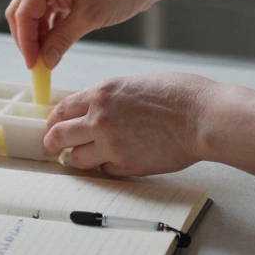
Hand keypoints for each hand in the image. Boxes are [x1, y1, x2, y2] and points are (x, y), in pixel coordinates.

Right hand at [5, 0, 158, 69]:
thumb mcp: (89, 18)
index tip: (32, 64)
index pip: (23, 12)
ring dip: (38, 36)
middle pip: (22, 11)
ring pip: (33, 13)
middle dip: (27, 39)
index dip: (25, 41)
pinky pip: (47, 12)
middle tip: (36, 64)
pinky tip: (54, 46)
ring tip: (46, 58)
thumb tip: (45, 61)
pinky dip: (49, 30)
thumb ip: (61, 40)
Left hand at [42, 72, 216, 176]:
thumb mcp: (134, 84)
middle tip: (52, 149)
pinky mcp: (125, 165)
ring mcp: (110, 144)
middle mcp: (99, 118)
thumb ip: (110, 98)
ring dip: (81, 158)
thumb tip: (96, 109)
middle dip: (52, 144)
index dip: (54, 122)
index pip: (61, 110)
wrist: (202, 117)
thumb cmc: (179, 95)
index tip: (53, 129)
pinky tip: (120, 159)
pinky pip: (104, 170)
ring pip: (76, 158)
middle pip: (58, 136)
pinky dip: (108, 166)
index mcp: (101, 93)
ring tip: (91, 155)